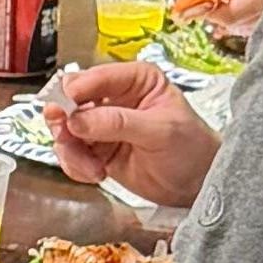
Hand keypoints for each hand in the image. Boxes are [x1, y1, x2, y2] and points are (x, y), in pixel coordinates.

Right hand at [40, 60, 214, 208]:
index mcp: (135, 79)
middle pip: (70, 100)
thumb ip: (118, 122)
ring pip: (65, 129)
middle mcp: (114, 97)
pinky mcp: (96, 149)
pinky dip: (76, 166)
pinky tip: (97, 174)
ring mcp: (102, 124)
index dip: (75, 92)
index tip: (65, 110)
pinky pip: (70, 153)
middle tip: (68, 138)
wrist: (197, 184)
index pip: (95, 77)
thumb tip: (77, 120)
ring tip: (92, 168)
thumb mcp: (160, 131)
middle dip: (65, 122)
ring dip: (71, 151)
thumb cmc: (191, 149)